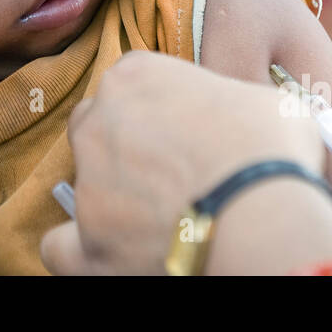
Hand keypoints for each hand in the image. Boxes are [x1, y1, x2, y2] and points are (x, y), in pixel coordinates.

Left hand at [40, 52, 325, 274]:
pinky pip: (61, 246)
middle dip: (124, 148)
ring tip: (160, 219)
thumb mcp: (263, 100)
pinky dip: (82, 253)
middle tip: (172, 175)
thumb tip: (244, 120)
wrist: (261, 214)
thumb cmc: (270, 147)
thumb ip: (231, 102)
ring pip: (85, 185)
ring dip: (112, 199)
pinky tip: (114, 255)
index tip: (189, 133)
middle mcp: (98, 121)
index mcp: (135, 76)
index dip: (163, 112)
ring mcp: (87, 181)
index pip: (134, 85)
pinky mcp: (85, 242)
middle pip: (97, 128)